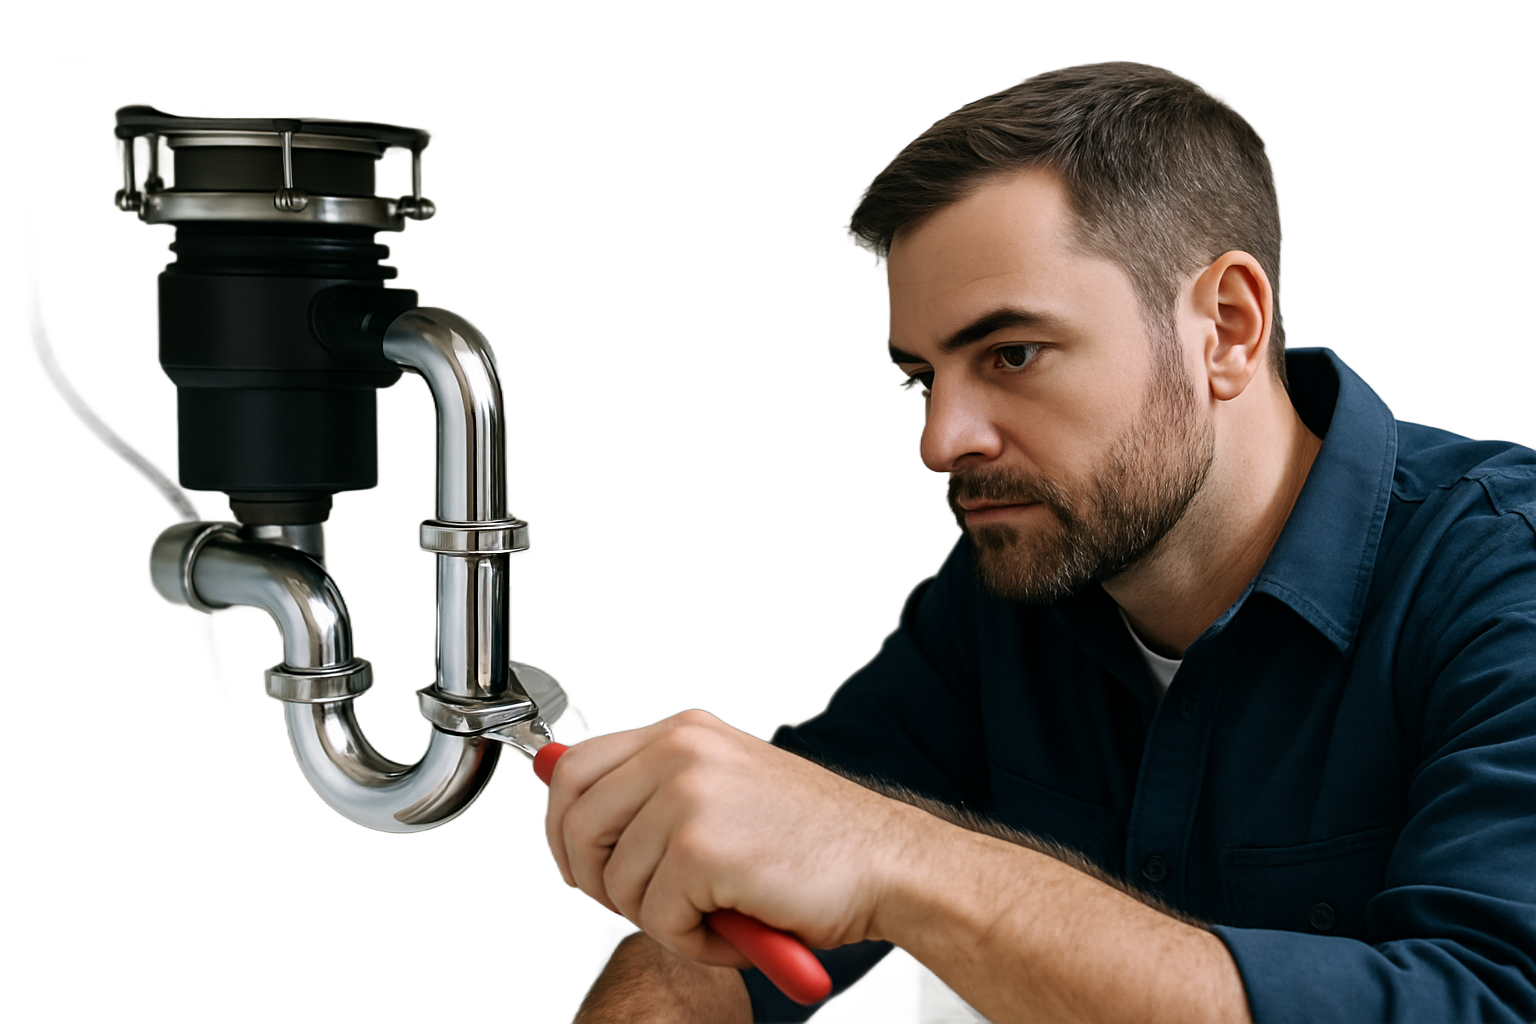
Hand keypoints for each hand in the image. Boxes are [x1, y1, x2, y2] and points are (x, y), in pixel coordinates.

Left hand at [543, 708, 911, 968]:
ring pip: (615, 883)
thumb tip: (576, 815)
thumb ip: (657, 791)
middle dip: (595, 881)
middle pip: (576, 824)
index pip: (574, 768)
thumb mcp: (726, 787)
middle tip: (645, 903)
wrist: (888, 862)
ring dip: (661, 919)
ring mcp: (687, 797)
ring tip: (717, 912)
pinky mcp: (700, 850)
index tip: (577, 862)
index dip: (561, 828)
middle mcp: (680, 753)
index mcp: (684, 733)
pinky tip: (737, 926)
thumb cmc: (816, 838)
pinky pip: (655, 919)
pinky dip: (693, 942)